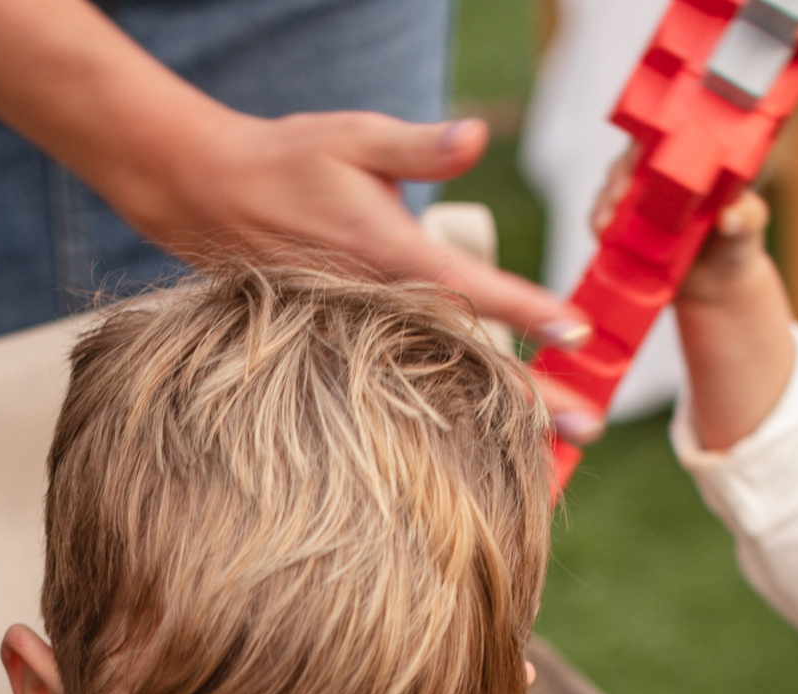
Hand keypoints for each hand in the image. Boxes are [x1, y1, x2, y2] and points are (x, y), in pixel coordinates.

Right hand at [112, 111, 611, 445]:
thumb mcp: (356, 138)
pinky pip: (406, 384)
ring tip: (552, 454)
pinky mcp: (344, 347)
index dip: (526, 310)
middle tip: (589, 426)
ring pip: (438, 383)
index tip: (576, 330)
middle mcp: (378, 306)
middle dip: (529, 395)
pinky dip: (447, 413)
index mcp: (389, 256)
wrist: (208, 199)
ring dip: (495, 417)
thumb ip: (421, 146)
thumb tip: (476, 135)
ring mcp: (360, 334)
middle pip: (468, 358)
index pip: (472, 288)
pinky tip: (483, 441)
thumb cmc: (288, 161)